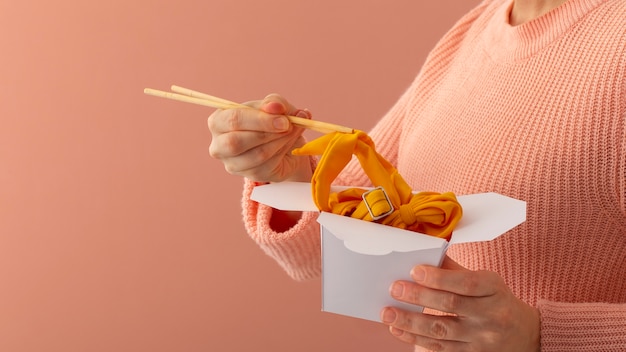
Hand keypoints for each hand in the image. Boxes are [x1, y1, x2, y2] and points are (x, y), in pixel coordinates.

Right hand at [207, 94, 312, 182]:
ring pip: (256, 155)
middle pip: (236, 142)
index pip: (232, 120)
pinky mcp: (250, 175)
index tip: (283, 119)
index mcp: (218, 121)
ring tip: (292, 131)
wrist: (286, 144)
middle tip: (288, 125)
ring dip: (279, 141)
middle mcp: (219, 145)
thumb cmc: (272, 121)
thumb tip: (275, 106)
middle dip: (266, 132)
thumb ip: (274, 102)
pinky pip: (268, 165)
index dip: (258, 119)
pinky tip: (289, 143)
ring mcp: (232, 163)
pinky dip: (282, 151)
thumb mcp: (274, 106)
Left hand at [380, 256, 539, 351]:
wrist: (525, 335)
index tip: (415, 270)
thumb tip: (423, 255)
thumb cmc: (496, 300)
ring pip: (442, 331)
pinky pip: (440, 348)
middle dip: (418, 297)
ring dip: (411, 322)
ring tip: (388, 313)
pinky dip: (416, 339)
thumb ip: (455, 269)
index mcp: (493, 289)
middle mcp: (490, 315)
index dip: (439, 277)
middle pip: (451, 306)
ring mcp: (481, 338)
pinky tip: (399, 330)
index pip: (466, 283)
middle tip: (394, 289)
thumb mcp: (486, 281)